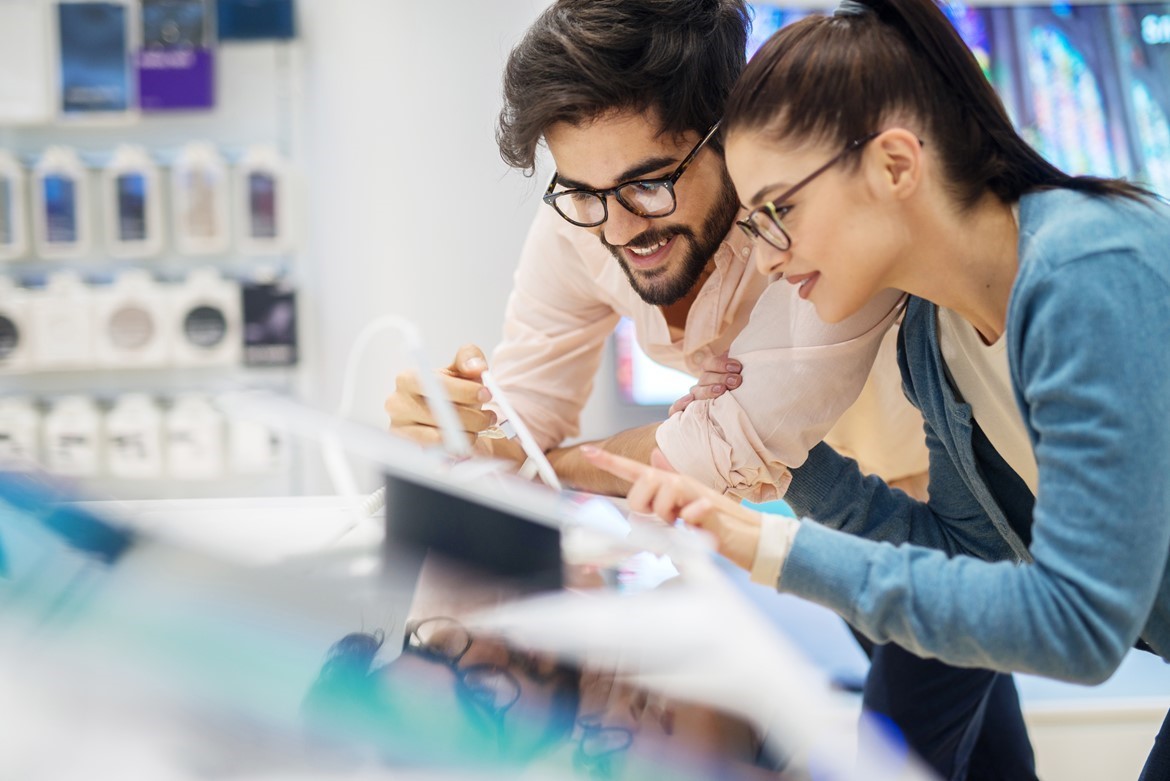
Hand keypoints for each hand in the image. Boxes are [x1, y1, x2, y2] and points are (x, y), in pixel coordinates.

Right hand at [384, 343, 496, 447]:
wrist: (445, 416)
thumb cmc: (452, 391)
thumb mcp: (461, 369)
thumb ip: (470, 358)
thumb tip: (476, 367)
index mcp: (408, 378)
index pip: (435, 385)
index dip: (464, 391)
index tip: (485, 394)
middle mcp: (398, 403)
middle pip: (438, 414)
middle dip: (472, 417)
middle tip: (489, 417)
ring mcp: (399, 428)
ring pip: (440, 437)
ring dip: (467, 435)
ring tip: (477, 429)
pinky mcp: (408, 450)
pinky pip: (437, 454)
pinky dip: (456, 449)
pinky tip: (463, 440)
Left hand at [581, 446, 763, 571]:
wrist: (748, 535)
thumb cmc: (712, 523)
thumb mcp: (685, 504)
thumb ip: (667, 484)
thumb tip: (654, 457)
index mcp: (669, 483)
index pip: (634, 470)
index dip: (609, 461)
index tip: (588, 452)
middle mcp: (677, 482)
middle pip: (641, 487)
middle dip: (646, 507)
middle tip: (666, 519)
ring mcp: (692, 493)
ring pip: (660, 501)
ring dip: (669, 521)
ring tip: (685, 524)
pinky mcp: (706, 507)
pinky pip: (685, 515)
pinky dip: (689, 525)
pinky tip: (699, 526)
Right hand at [668, 354, 741, 415]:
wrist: (733, 422)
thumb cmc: (740, 393)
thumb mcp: (739, 378)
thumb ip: (739, 369)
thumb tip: (744, 355)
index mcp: (710, 373)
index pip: (710, 364)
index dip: (721, 364)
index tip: (737, 367)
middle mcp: (701, 386)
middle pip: (705, 378)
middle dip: (722, 378)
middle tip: (737, 381)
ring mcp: (693, 400)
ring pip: (696, 392)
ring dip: (708, 390)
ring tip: (722, 390)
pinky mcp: (687, 414)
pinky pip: (675, 410)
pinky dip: (679, 405)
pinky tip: (688, 401)